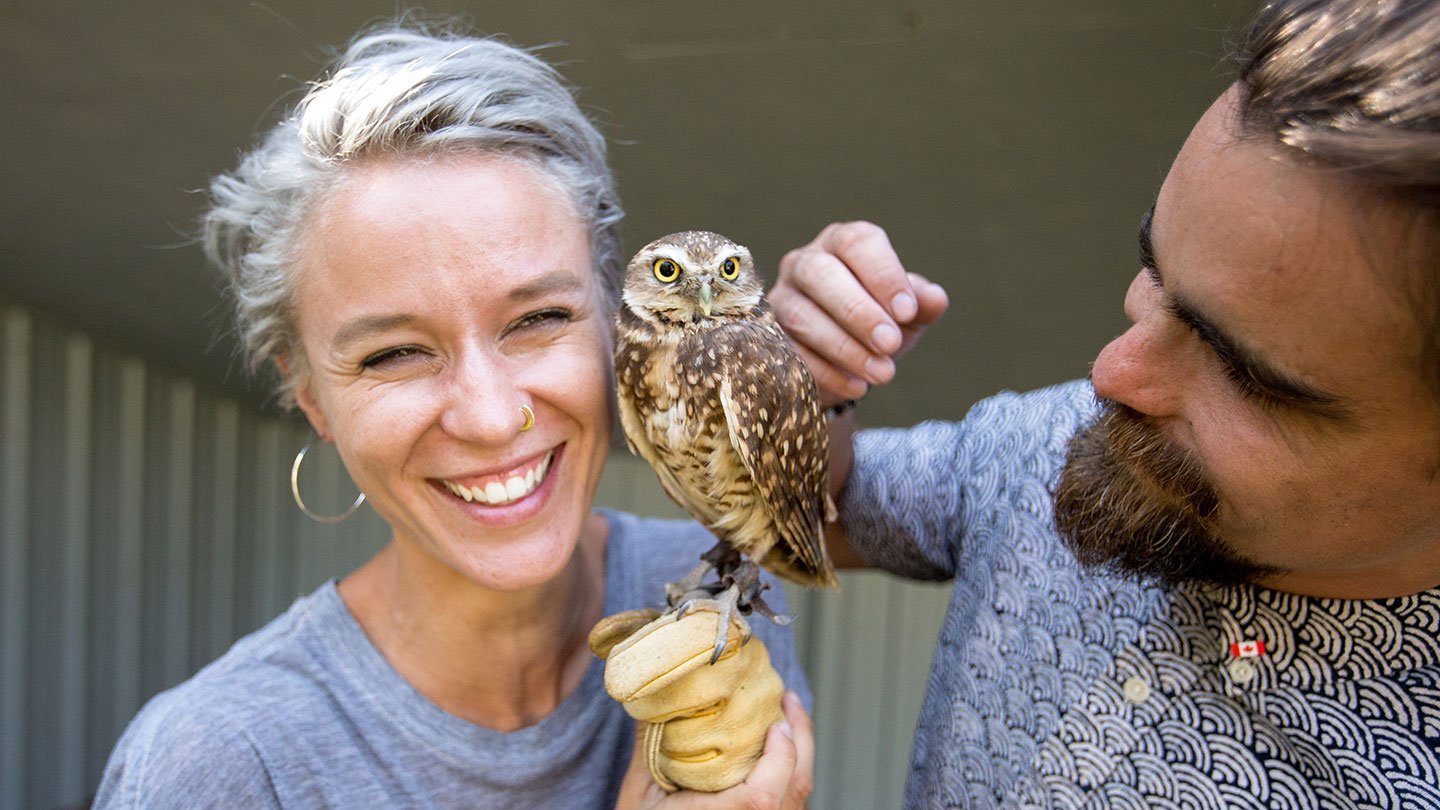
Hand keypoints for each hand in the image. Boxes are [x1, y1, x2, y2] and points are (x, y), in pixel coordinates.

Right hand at [614, 692, 814, 809]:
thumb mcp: (641, 791)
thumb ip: (652, 743)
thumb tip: (656, 694)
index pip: (762, 797)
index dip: (779, 756)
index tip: (776, 722)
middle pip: (796, 787)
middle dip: (800, 737)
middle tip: (787, 701)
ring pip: (798, 795)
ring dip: (798, 754)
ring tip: (785, 720)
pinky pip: (791, 802)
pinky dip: (791, 773)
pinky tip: (778, 753)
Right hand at [770, 221, 948, 406]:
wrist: (845, 361)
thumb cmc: (880, 322)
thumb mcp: (907, 313)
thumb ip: (921, 303)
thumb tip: (935, 299)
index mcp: (843, 243)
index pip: (858, 243)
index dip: (883, 275)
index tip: (907, 312)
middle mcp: (805, 262)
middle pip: (821, 274)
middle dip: (858, 312)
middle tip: (891, 344)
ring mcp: (780, 299)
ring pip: (802, 316)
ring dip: (845, 347)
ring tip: (882, 374)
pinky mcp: (767, 337)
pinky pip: (790, 352)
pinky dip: (826, 372)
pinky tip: (858, 387)